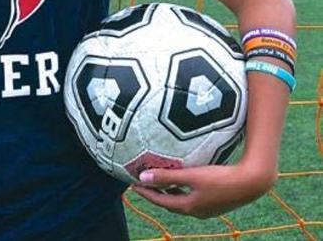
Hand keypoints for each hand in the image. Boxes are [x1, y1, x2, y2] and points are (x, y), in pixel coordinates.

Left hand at [130, 162, 275, 218]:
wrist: (252, 183)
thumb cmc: (220, 178)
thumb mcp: (191, 175)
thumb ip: (167, 176)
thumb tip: (143, 178)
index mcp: (189, 206)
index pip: (161, 201)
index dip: (147, 193)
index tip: (133, 185)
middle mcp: (197, 211)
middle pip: (170, 203)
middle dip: (155, 194)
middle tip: (142, 184)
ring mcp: (207, 208)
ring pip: (181, 201)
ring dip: (169, 193)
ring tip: (158, 183)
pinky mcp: (215, 202)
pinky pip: (191, 198)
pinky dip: (181, 191)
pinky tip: (182, 182)